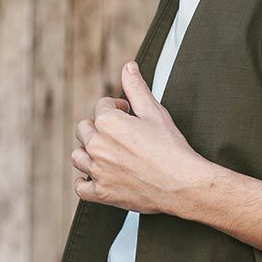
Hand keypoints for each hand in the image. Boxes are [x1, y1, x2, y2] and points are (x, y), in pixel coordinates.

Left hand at [70, 60, 208, 213]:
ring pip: (78, 156)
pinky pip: (80, 187)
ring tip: (108, 154)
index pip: (100, 107)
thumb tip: (128, 67)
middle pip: (84, 130)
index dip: (116, 108)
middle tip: (120, 135)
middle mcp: (97, 146)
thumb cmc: (171, 148)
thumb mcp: (154, 112)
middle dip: (99, 128)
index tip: (129, 115)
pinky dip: (85, 181)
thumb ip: (136, 88)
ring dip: (89, 152)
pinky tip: (97, 176)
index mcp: (108, 123)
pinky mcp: (102, 194)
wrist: (183, 184)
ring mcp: (97, 171)